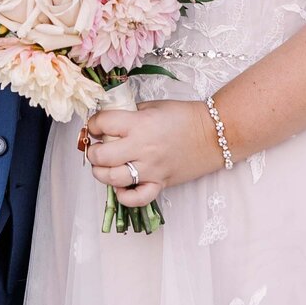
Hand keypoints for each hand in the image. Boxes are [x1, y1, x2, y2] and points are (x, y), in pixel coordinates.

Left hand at [84, 100, 221, 206]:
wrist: (213, 134)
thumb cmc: (184, 116)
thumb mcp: (153, 106)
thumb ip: (130, 114)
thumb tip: (111, 122)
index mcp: (139, 124)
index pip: (103, 124)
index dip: (93, 124)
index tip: (94, 125)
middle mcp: (142, 148)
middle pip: (102, 156)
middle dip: (92, 151)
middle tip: (94, 147)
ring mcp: (151, 169)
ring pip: (113, 178)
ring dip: (101, 173)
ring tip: (102, 166)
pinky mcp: (160, 183)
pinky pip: (137, 198)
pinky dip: (125, 196)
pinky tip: (120, 187)